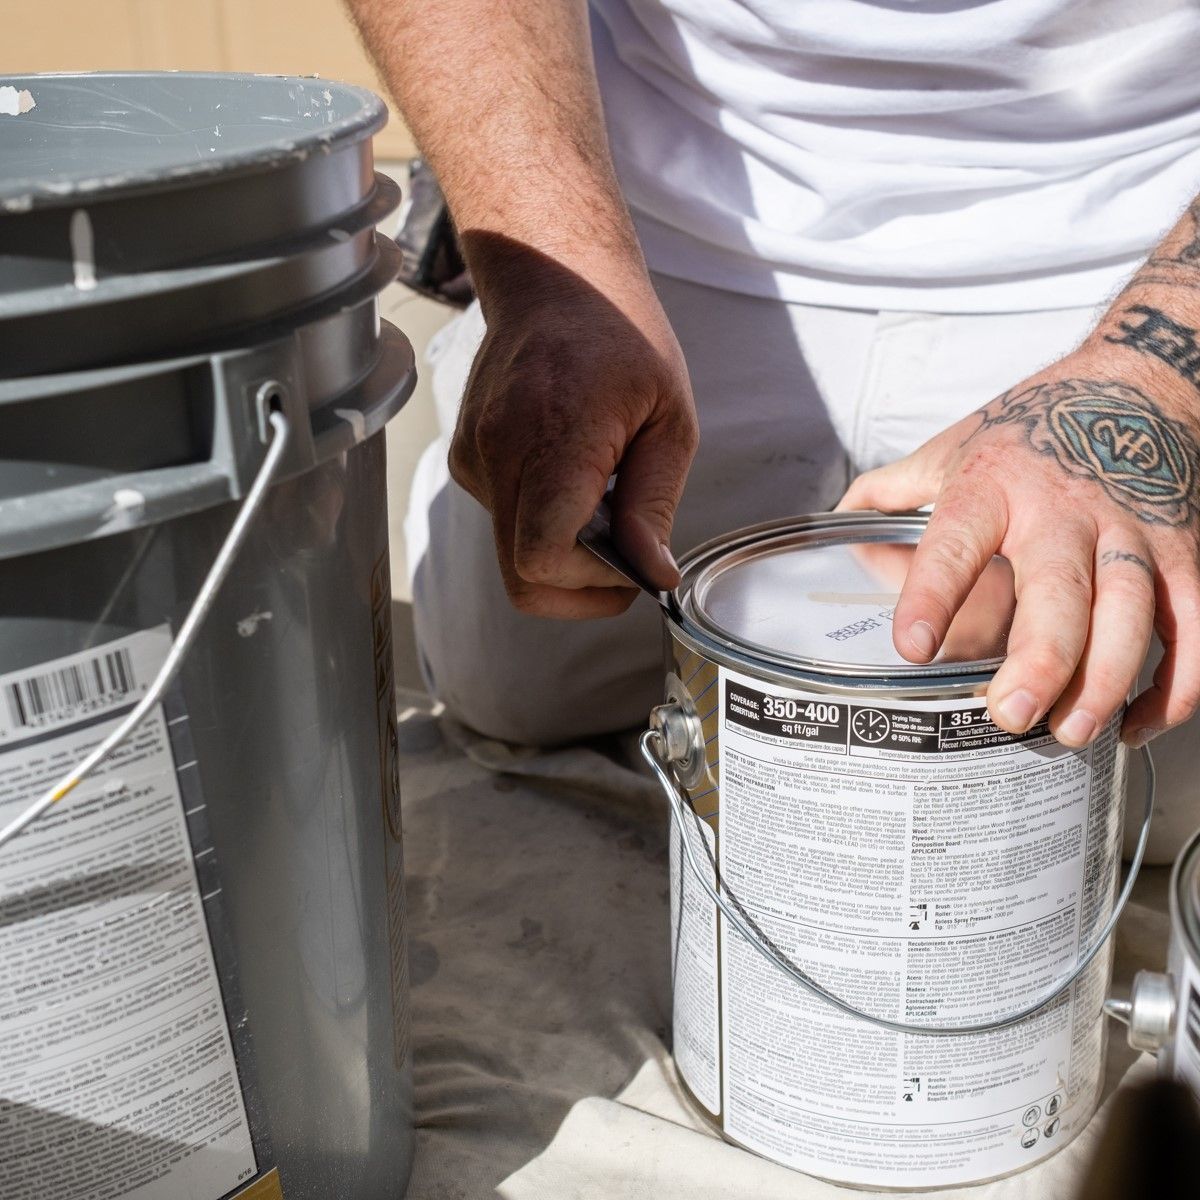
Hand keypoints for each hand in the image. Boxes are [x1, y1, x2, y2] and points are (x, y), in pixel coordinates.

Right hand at [449, 234, 697, 617]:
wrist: (554, 277)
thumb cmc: (622, 336)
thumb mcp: (669, 418)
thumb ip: (655, 504)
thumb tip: (654, 574)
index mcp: (555, 439)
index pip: (542, 558)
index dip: (589, 585)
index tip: (631, 569)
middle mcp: (499, 452)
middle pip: (522, 576)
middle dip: (579, 586)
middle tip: (624, 558)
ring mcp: (473, 456)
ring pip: (512, 551)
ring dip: (564, 548)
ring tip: (602, 492)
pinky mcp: (466, 458)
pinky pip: (505, 519)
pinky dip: (543, 518)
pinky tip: (572, 471)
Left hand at [837, 352, 1199, 747]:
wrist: (1135, 384)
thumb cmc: (1032, 425)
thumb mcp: (950, 448)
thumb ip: (889, 492)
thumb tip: (834, 527)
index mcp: (994, 484)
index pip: (957, 540)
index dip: (934, 593)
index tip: (912, 646)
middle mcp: (1065, 509)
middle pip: (1060, 589)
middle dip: (1040, 659)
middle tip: (1010, 714)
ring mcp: (1132, 532)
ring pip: (1132, 613)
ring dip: (1105, 680)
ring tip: (1072, 732)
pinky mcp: (1183, 554)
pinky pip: (1190, 629)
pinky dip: (1173, 685)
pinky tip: (1133, 723)